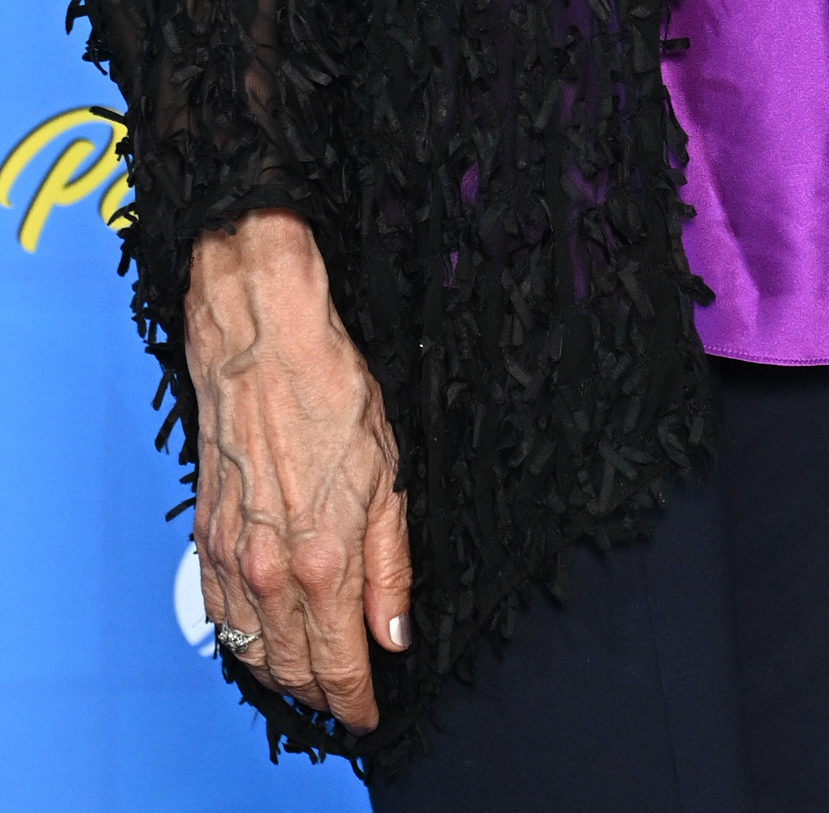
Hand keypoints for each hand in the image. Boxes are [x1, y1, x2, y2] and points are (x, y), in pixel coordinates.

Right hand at [185, 209, 410, 730]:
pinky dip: (241, 643)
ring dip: (281, 677)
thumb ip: (390, 567)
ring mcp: (231, 557)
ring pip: (252, 651)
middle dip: (322, 694)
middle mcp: (270, 570)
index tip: (369, 713)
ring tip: (309, 682)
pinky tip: (260, 641)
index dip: (356, 699)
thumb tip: (394, 633)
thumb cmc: (330, 392)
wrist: (263, 344)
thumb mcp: (387, 478)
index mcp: (324, 559)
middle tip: (345, 700)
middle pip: (293, 669)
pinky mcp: (206, 538)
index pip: (339, 663)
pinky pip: (218, 615)